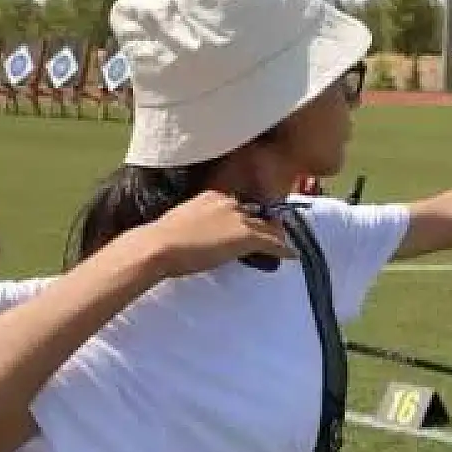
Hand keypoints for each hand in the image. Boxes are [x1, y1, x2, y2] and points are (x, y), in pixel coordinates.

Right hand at [143, 191, 296, 278]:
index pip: (238, 205)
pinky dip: (284, 250)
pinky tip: (292, 255)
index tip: (251, 223)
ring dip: (276, 237)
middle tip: (273, 233)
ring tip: (284, 245)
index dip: (247, 216)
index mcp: (211, 196)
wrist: (158, 246)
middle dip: (265, 224)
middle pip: (255, 214)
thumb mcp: (181, 222)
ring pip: (267, 227)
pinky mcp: (246, 236)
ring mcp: (239, 218)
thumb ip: (196, 223)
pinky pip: (272, 242)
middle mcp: (229, 202)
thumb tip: (198, 234)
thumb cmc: (160, 240)